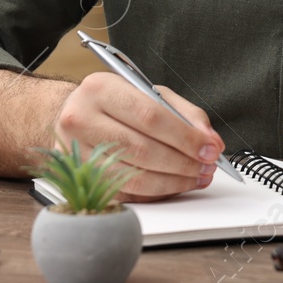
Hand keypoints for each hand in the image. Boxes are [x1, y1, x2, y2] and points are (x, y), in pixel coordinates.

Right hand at [53, 72, 225, 201]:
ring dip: (174, 181)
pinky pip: (126, 193)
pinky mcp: (83, 179)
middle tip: (208, 166)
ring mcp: (78, 153)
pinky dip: (157, 192)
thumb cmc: (114, 101)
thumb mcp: (147, 92)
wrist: (72, 114)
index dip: (185, 136)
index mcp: (100, 89)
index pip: (149, 116)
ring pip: (134, 177)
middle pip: (142, 149)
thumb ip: (183, 112)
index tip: (210, 148)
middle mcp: (82, 120)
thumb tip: (210, 140)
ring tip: (197, 177)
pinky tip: (175, 185)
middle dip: (183, 162)